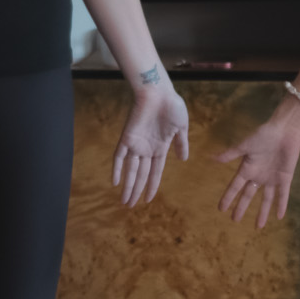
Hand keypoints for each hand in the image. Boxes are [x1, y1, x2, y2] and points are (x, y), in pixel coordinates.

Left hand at [112, 86, 189, 207]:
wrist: (159, 92)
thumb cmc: (172, 106)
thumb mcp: (182, 127)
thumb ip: (181, 143)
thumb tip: (184, 159)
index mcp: (160, 147)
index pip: (155, 171)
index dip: (152, 186)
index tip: (149, 200)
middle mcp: (147, 148)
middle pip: (141, 175)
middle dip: (136, 191)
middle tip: (131, 206)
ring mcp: (136, 144)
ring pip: (131, 170)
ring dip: (128, 186)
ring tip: (125, 201)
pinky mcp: (126, 137)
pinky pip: (119, 156)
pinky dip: (117, 169)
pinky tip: (115, 182)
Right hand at [215, 107, 299, 228]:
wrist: (284, 130)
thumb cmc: (264, 135)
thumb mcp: (245, 145)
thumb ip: (230, 154)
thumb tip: (211, 158)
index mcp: (247, 168)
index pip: (235, 187)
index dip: (228, 197)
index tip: (220, 209)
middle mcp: (258, 176)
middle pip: (248, 195)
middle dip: (241, 208)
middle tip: (235, 220)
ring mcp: (271, 178)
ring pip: (266, 199)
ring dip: (262, 213)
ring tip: (258, 226)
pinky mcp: (284, 178)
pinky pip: (282, 194)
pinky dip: (281, 205)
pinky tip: (279, 216)